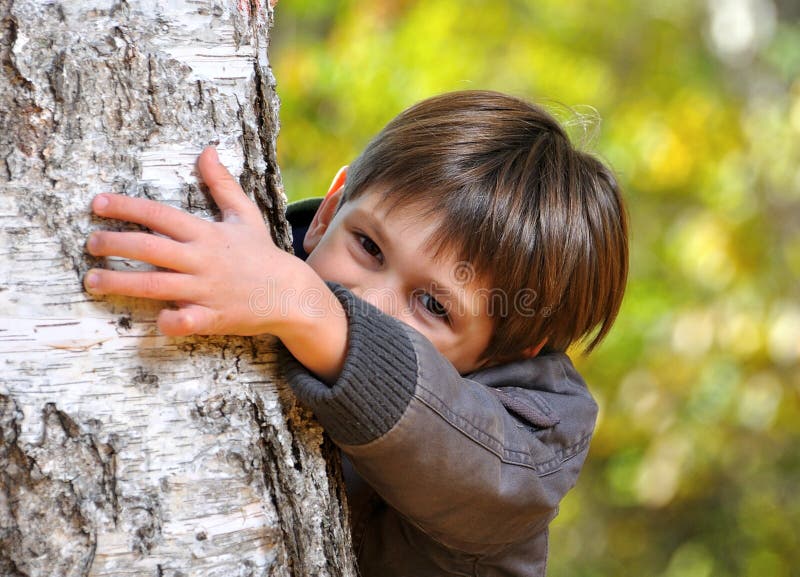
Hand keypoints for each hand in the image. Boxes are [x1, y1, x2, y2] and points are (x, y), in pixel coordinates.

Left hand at [85, 147, 302, 336]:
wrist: (290, 293)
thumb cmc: (261, 254)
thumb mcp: (244, 215)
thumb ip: (221, 184)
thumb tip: (206, 151)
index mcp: (207, 234)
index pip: (160, 215)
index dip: (127, 208)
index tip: (98, 203)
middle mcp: (203, 260)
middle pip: (150, 249)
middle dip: (114, 244)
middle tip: (90, 243)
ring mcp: (206, 290)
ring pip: (156, 285)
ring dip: (120, 283)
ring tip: (92, 280)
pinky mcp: (213, 317)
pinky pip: (185, 321)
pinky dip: (168, 321)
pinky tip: (153, 319)